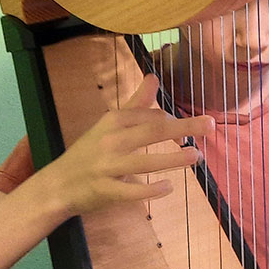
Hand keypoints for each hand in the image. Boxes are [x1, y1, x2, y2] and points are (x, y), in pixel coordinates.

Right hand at [45, 74, 213, 216]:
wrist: (57, 185)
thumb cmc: (90, 151)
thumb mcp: (110, 123)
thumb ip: (136, 103)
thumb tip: (154, 76)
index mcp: (113, 121)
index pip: (150, 116)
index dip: (174, 121)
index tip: (188, 131)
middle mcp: (110, 142)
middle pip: (151, 132)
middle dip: (182, 127)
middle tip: (210, 125)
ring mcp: (106, 167)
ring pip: (143, 162)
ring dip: (172, 159)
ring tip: (195, 156)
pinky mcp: (104, 191)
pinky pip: (130, 192)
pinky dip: (150, 190)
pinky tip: (169, 187)